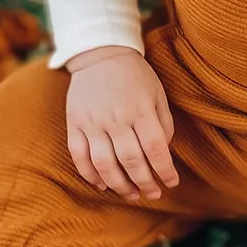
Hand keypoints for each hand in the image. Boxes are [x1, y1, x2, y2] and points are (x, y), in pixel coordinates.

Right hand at [65, 46, 178, 201]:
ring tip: (131, 194)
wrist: (101, 53)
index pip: (156, 149)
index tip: (172, 183)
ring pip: (105, 164)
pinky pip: (79, 156)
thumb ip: (163, 124)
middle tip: (153, 194)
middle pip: (132, 161)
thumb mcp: (157, 94)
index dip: (165, 171)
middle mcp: (116, 118)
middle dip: (145, 183)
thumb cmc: (135, 76)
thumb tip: (163, 154)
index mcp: (141, 110)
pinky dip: (90, 175)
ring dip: (119, 185)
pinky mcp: (74, 123)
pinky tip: (103, 185)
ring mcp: (92, 122)